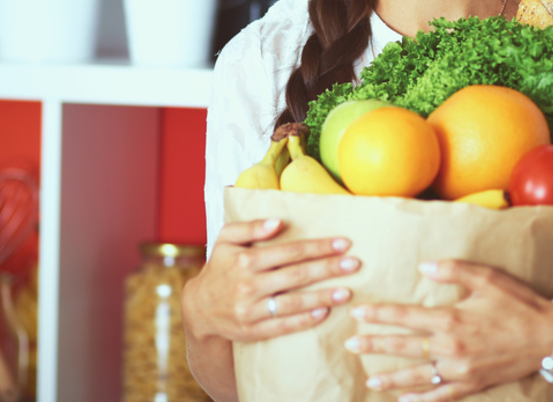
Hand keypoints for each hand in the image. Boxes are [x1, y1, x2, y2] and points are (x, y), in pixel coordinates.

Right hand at [183, 217, 360, 343]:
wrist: (198, 307)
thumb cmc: (219, 266)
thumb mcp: (226, 238)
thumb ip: (251, 227)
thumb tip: (279, 222)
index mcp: (245, 260)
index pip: (290, 251)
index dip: (318, 247)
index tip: (343, 243)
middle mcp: (249, 285)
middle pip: (296, 275)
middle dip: (327, 269)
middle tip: (354, 264)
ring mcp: (251, 310)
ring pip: (293, 303)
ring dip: (322, 296)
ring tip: (347, 291)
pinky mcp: (253, 331)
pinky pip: (283, 326)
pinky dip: (304, 320)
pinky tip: (324, 312)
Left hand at [343, 259, 552, 400]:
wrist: (551, 339)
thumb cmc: (517, 304)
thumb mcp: (486, 277)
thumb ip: (452, 270)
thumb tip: (422, 266)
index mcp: (451, 319)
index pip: (405, 317)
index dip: (380, 315)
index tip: (358, 314)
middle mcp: (451, 348)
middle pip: (405, 348)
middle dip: (375, 346)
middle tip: (351, 344)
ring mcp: (462, 371)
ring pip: (418, 377)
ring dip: (391, 378)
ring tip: (370, 379)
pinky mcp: (473, 385)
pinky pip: (442, 397)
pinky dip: (422, 400)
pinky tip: (406, 401)